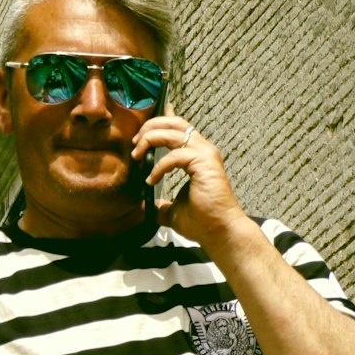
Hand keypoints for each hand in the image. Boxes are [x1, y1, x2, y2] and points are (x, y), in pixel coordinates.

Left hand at [131, 105, 251, 252]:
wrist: (219, 232)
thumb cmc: (202, 222)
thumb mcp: (172, 211)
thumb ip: (160, 204)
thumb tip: (145, 205)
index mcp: (197, 156)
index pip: (178, 129)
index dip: (160, 122)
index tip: (140, 133)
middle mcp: (202, 150)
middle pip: (175, 123)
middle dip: (151, 127)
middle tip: (135, 142)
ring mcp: (205, 153)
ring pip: (174, 131)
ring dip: (151, 138)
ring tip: (137, 154)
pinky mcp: (205, 162)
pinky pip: (175, 154)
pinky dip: (159, 165)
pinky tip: (151, 179)